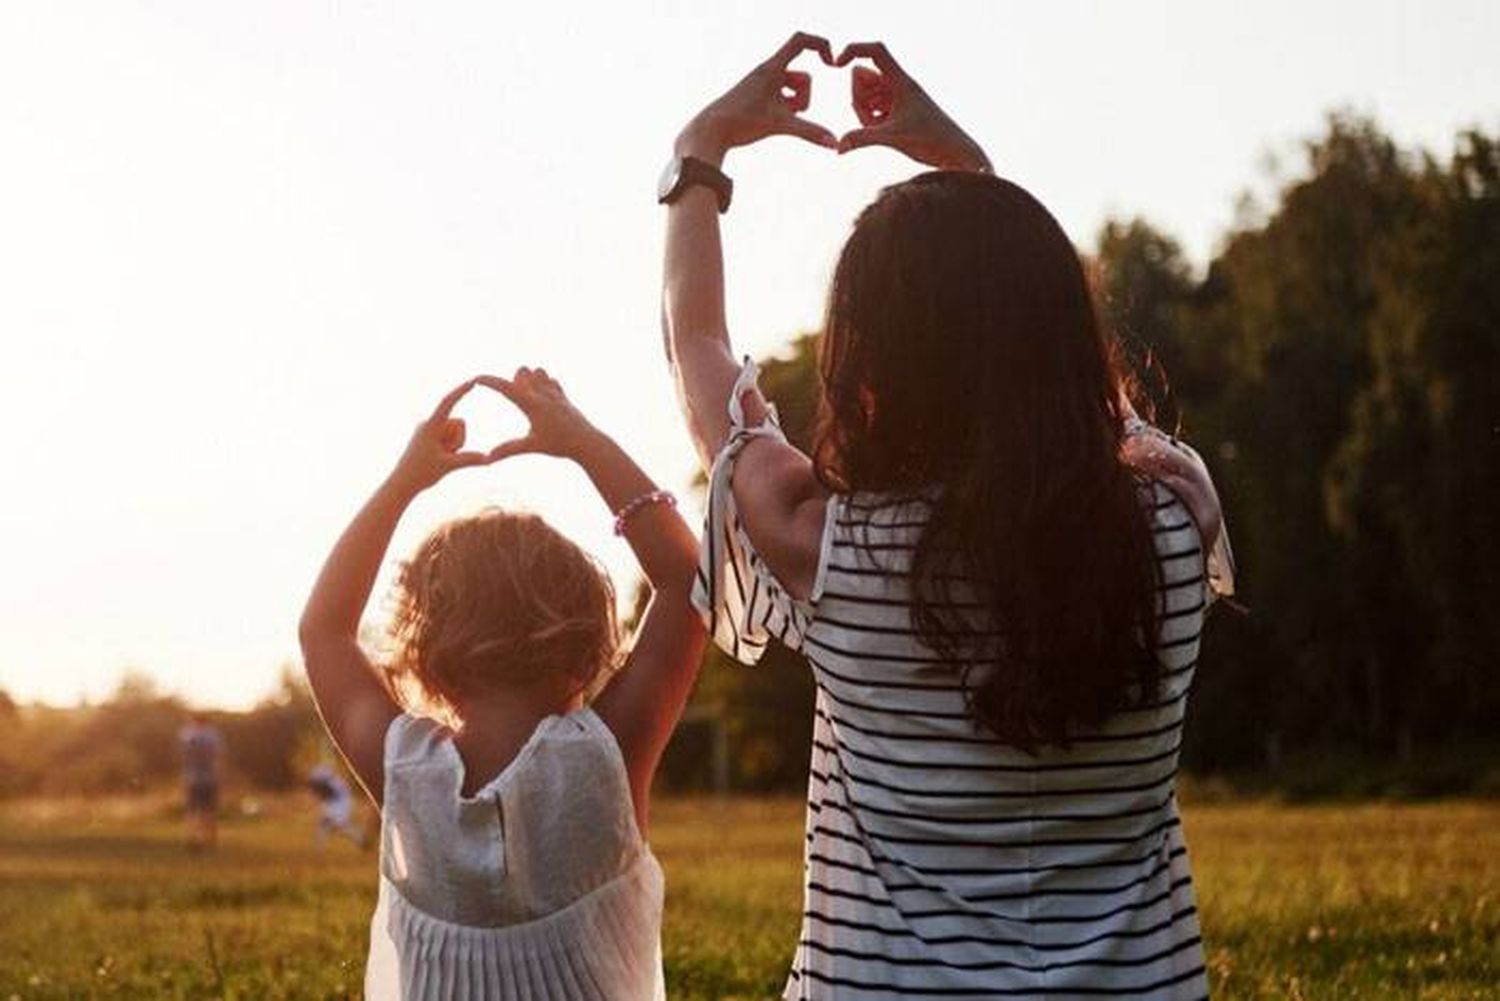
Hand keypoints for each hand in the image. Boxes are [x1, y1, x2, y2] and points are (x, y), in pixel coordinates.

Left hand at [387, 379, 503, 493]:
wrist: (401, 483)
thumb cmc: (421, 473)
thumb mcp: (449, 466)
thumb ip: (469, 459)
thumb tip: (489, 458)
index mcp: (431, 426)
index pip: (448, 403)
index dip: (461, 391)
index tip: (473, 381)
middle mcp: (428, 424)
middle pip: (458, 423)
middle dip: (459, 439)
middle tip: (445, 456)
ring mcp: (428, 430)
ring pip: (455, 431)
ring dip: (455, 445)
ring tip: (439, 458)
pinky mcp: (428, 437)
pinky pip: (448, 437)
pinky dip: (450, 447)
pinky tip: (436, 459)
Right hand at [476, 367, 599, 461]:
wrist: (587, 443)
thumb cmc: (559, 445)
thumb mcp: (531, 447)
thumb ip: (508, 450)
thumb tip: (487, 459)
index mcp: (532, 404)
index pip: (506, 388)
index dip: (489, 382)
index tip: (476, 379)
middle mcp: (543, 393)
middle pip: (522, 371)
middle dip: (512, 380)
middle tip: (513, 398)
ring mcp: (555, 392)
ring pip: (538, 370)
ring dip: (528, 379)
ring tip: (527, 397)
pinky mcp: (563, 396)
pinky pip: (551, 379)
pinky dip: (542, 384)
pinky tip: (541, 398)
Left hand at [676, 32, 838, 163]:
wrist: (709, 131)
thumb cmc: (741, 123)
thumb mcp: (780, 126)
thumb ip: (810, 132)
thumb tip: (835, 144)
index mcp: (771, 69)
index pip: (800, 42)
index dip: (820, 46)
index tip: (831, 63)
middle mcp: (767, 72)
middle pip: (803, 77)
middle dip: (804, 98)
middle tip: (790, 114)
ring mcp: (762, 85)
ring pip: (792, 91)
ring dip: (794, 106)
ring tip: (778, 120)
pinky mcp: (757, 98)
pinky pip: (782, 99)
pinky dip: (784, 110)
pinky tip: (773, 122)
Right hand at [835, 41, 990, 171]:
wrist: (955, 153)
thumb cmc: (932, 140)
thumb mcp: (893, 138)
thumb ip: (862, 139)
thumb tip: (838, 146)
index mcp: (901, 81)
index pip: (874, 51)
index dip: (853, 50)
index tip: (836, 65)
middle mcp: (899, 85)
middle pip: (863, 76)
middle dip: (858, 98)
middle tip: (869, 120)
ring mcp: (898, 99)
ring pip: (867, 96)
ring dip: (864, 112)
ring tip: (877, 129)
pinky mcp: (899, 112)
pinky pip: (874, 109)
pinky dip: (871, 121)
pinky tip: (881, 133)